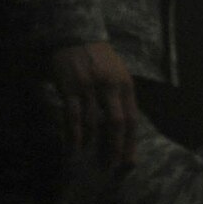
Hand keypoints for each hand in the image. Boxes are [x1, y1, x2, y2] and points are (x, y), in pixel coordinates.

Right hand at [47, 41, 138, 167]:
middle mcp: (110, 86)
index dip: (131, 142)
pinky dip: (74, 135)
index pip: (132, 118)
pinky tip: (74, 148)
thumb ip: (121, 97)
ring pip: (93, 122)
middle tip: (112, 167)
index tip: (129, 161)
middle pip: (116, 123)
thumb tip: (125, 127)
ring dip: (93, 144)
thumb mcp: (118, 74)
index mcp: (125, 85)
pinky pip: (72, 116)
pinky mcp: (70, 87)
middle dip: (115, 147)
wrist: (75, 36)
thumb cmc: (99, 59)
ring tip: (92, 161)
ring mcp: (89, 87)